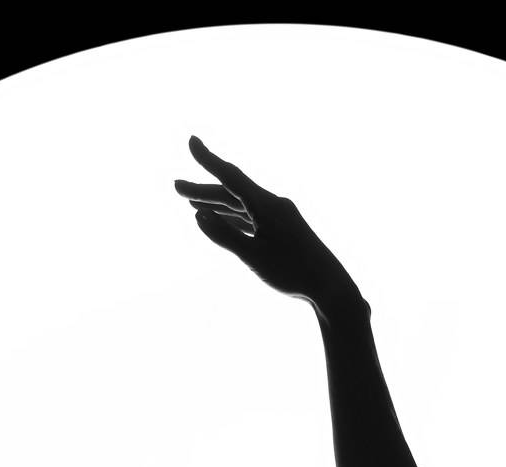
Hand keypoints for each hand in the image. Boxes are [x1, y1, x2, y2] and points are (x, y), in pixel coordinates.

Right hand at [175, 136, 360, 308]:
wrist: (329, 286)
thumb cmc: (292, 272)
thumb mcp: (253, 257)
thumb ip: (225, 236)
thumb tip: (199, 217)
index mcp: (266, 206)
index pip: (231, 177)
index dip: (208, 160)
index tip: (191, 142)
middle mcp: (273, 204)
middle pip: (232, 192)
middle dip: (203, 190)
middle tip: (176, 187)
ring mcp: (278, 216)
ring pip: (241, 205)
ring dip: (216, 204)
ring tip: (191, 203)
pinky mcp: (282, 228)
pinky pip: (251, 217)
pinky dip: (232, 217)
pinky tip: (219, 219)